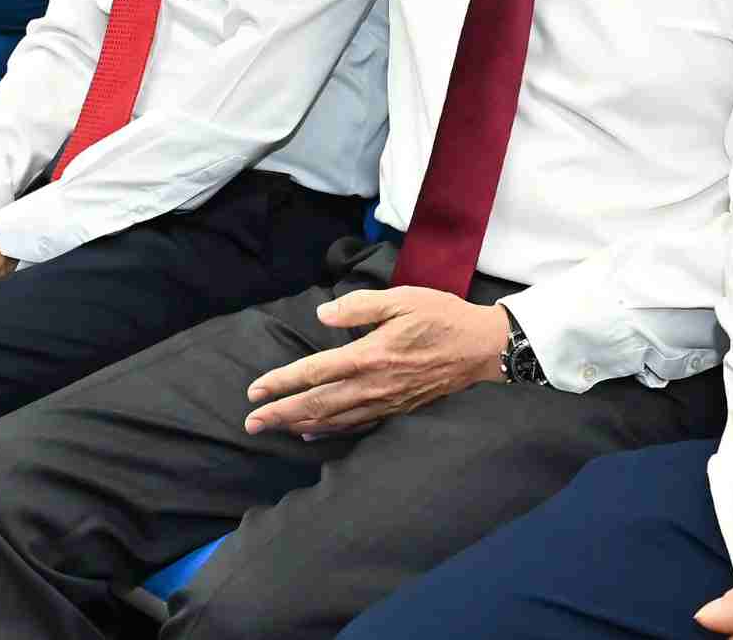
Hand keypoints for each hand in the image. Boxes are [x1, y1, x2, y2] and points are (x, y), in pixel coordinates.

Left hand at [244, 289, 508, 438]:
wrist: (482, 348)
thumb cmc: (442, 317)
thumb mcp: (402, 298)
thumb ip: (359, 306)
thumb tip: (323, 314)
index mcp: (370, 355)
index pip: (315, 372)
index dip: (282, 383)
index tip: (255, 391)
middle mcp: (373, 385)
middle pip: (317, 404)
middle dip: (280, 414)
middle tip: (250, 423)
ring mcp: (385, 402)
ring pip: (333, 420)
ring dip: (298, 426)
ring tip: (272, 429)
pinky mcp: (396, 410)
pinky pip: (356, 426)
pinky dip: (330, 432)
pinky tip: (312, 434)